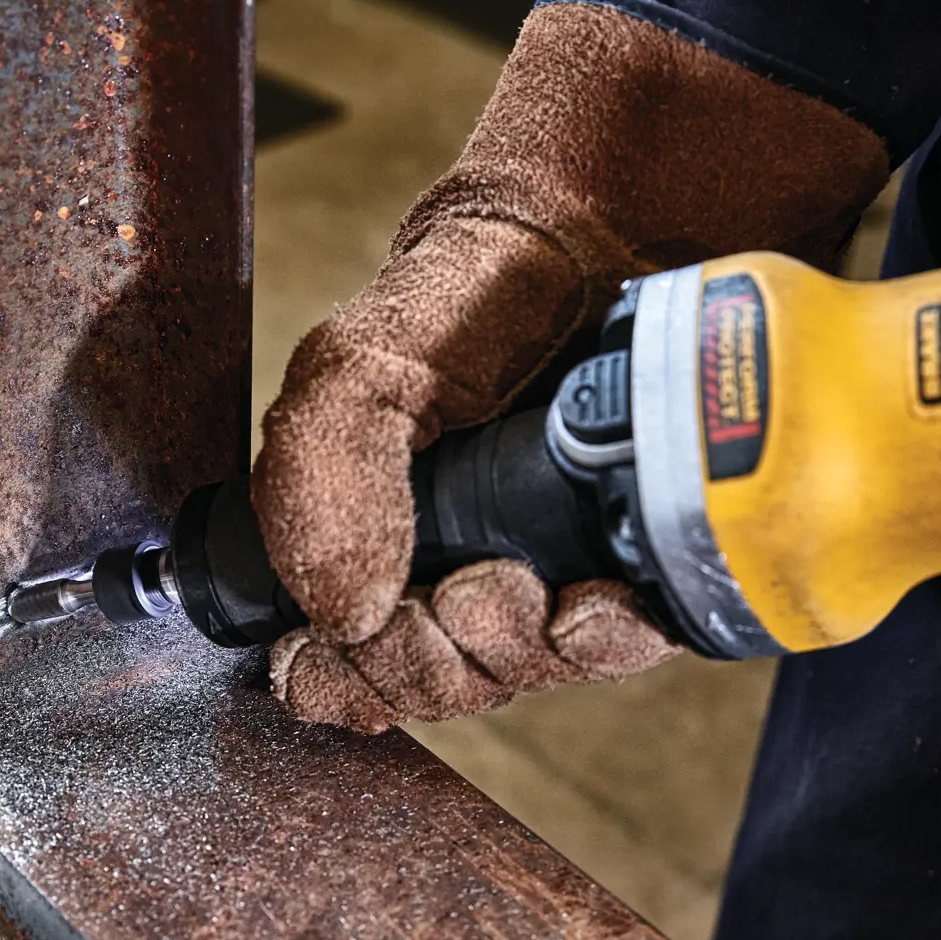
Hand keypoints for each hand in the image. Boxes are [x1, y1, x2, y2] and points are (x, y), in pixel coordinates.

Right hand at [254, 3, 888, 730]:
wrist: (592, 250)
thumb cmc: (462, 307)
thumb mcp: (357, 370)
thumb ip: (317, 474)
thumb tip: (344, 614)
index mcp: (352, 547)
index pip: (326, 671)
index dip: (339, 682)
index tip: (362, 644)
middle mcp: (438, 578)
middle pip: (424, 688)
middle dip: (435, 661)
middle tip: (463, 587)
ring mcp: (534, 585)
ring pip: (515, 680)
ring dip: (515, 649)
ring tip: (524, 579)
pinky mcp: (623, 577)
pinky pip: (615, 655)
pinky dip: (606, 643)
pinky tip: (601, 602)